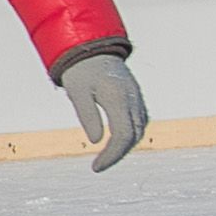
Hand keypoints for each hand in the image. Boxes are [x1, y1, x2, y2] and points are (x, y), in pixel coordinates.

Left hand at [60, 52, 146, 173]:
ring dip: (125, 146)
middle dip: (118, 154)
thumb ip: (87, 115)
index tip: (96, 167)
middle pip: (134, 136)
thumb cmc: (80, 70)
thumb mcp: (76, 92)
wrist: (92, 48)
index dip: (112, 155)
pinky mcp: (136, 98)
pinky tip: (117, 143)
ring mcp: (137, 98)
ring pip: (139, 130)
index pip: (123, 135)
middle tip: (99, 166)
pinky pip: (139, 122)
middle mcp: (133, 99)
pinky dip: (130, 135)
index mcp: (118, 98)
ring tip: (106, 157)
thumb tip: (95, 141)